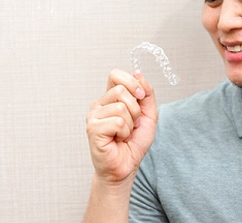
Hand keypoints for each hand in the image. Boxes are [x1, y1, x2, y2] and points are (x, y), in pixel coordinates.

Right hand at [86, 69, 157, 183]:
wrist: (125, 167)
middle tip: (132, 124)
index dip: (131, 83)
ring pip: (121, 107)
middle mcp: (99, 104)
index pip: (115, 75)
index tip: (140, 97)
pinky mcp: (93, 128)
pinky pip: (117, 122)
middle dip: (135, 109)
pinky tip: (118, 139)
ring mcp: (93, 116)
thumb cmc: (133, 143)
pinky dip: (124, 132)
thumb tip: (138, 74)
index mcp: (110, 98)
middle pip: (120, 90)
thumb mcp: (148, 115)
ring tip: (124, 134)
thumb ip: (147, 94)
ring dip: (130, 124)